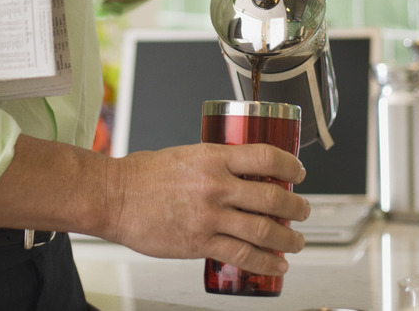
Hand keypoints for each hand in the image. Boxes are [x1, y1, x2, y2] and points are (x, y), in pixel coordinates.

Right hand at [103, 142, 310, 275]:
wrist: (114, 197)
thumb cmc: (143, 175)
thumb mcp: (187, 155)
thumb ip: (215, 164)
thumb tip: (242, 174)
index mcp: (213, 157)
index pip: (266, 158)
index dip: (291, 166)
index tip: (299, 173)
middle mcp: (215, 186)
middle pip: (273, 198)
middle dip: (297, 208)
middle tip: (304, 211)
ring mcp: (209, 216)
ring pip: (263, 231)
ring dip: (288, 239)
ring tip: (296, 242)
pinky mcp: (199, 243)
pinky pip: (242, 255)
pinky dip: (266, 262)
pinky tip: (277, 264)